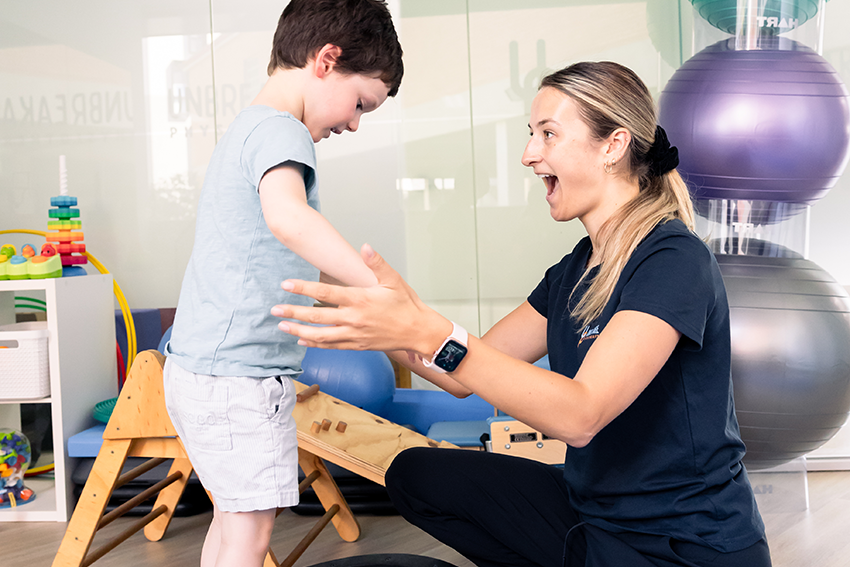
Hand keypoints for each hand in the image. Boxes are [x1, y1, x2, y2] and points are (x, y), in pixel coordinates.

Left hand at [271, 244, 450, 355]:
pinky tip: (302, 341)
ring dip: (299, 331)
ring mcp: (354, 334)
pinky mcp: (357, 346)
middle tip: (274, 310)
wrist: (418, 332)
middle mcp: (353, 319)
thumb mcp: (393, 280)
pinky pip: (331, 346)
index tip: (285, 285)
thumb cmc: (406, 305)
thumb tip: (365, 246)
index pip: (324, 293)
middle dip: (293, 312)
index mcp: (360, 299)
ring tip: (282, 327)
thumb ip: (376, 263)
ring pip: (320, 335)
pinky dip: (315, 344)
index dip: (303, 289)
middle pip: (316, 316)